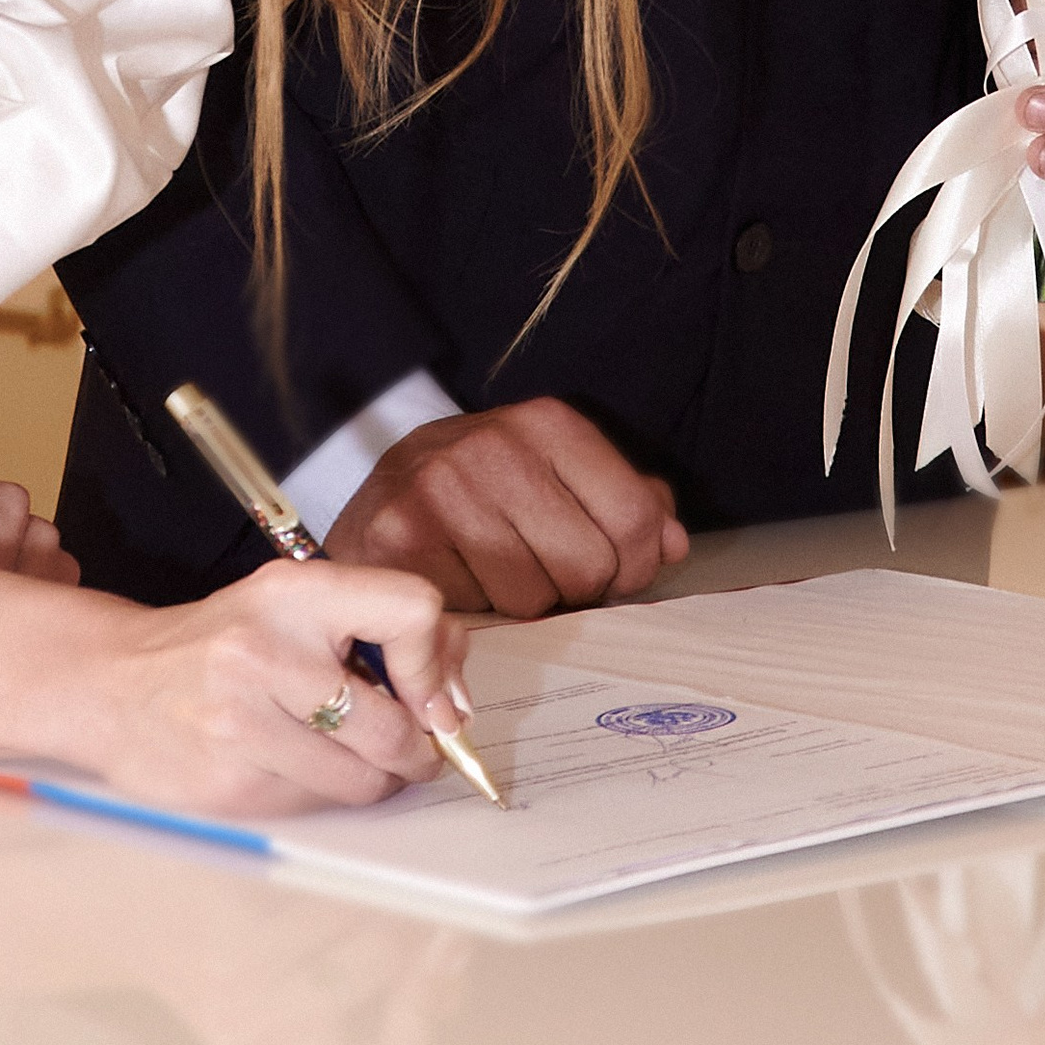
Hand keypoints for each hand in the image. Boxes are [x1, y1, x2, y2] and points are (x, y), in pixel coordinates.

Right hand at [53, 561, 471, 818]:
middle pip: (395, 725)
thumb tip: (453, 691)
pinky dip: (324, 796)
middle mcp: (269, 652)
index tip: (435, 695)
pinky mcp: (230, 785)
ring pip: (362, 781)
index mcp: (294, 592)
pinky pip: (316, 807)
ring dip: (376, 781)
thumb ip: (377, 625)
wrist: (111, 683)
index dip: (437, 662)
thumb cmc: (220, 643)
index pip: (412, 610)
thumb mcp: (292, 605)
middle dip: (416, 749)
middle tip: (414, 749)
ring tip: (354, 759)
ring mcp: (244, 725)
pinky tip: (298, 769)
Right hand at [324, 396, 688, 617]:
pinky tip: (463, 595)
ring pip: (534, 600)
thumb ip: (622, 502)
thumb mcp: (550, 477)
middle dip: (578, 593)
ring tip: (498, 584)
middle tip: (547, 584)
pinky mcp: (401, 540)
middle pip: (589, 566)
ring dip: (527, 612)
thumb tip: (674, 543)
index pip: (632, 517)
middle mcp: (492, 445)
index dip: (634, 566)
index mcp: (544, 422)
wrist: (371, 506)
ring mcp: (440, 490)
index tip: (613, 577)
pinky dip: (478, 622)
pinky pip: (477, 616)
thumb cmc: (479, 499)